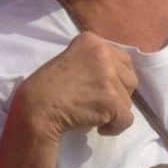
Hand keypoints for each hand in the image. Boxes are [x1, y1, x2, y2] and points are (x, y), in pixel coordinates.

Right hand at [13, 32, 137, 141]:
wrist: (38, 106)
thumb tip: (118, 75)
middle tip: (98, 101)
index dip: (115, 76)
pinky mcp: (112, 100)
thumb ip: (94, 61)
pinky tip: (99, 126)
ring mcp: (109, 77)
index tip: (100, 87)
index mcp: (91, 40)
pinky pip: (127, 119)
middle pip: (129, 79)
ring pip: (128, 100)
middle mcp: (103, 53)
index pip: (122, 58)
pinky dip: (115, 127)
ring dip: (114, 110)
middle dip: (118, 92)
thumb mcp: (71, 59)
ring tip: (94, 113)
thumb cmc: (48, 85)